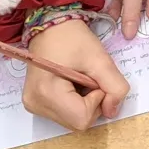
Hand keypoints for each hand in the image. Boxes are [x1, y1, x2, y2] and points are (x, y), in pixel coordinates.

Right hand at [18, 11, 129, 132]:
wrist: (50, 25)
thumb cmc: (73, 37)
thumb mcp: (100, 58)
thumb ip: (115, 86)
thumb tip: (113, 112)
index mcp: (47, 93)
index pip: (82, 119)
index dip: (97, 102)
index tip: (94, 78)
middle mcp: (35, 104)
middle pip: (77, 122)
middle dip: (92, 103)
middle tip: (89, 77)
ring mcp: (33, 105)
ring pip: (72, 120)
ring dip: (84, 103)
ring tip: (79, 77)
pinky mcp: (35, 104)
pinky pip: (64, 114)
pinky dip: (75, 102)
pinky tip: (71, 83)